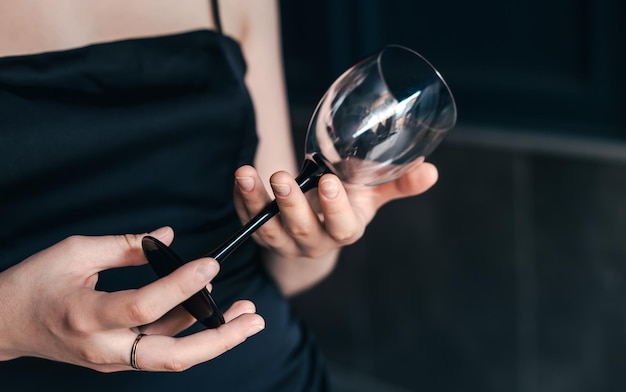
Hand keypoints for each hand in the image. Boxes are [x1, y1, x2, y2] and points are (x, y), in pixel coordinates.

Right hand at [0, 227, 264, 371]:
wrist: (5, 324)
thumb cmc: (34, 283)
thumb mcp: (75, 252)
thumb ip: (125, 246)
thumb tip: (169, 237)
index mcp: (86, 315)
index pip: (144, 306)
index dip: (181, 287)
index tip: (211, 264)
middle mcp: (102, 347)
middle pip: (171, 356)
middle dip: (219, 340)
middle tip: (254, 318)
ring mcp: (111, 359)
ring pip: (172, 358)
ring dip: (214, 338)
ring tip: (248, 315)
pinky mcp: (117, 360)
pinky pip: (161, 350)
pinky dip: (191, 334)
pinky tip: (215, 314)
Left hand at [232, 162, 437, 258]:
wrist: (317, 222)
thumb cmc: (349, 202)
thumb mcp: (372, 193)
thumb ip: (398, 182)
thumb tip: (430, 170)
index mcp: (345, 230)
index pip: (342, 228)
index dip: (335, 209)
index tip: (328, 181)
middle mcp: (314, 241)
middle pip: (302, 230)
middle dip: (291, 205)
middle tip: (282, 177)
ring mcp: (285, 241)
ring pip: (269, 228)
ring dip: (256, 202)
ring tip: (246, 173)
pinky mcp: (262, 233)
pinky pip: (248, 221)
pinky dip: (241, 200)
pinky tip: (239, 178)